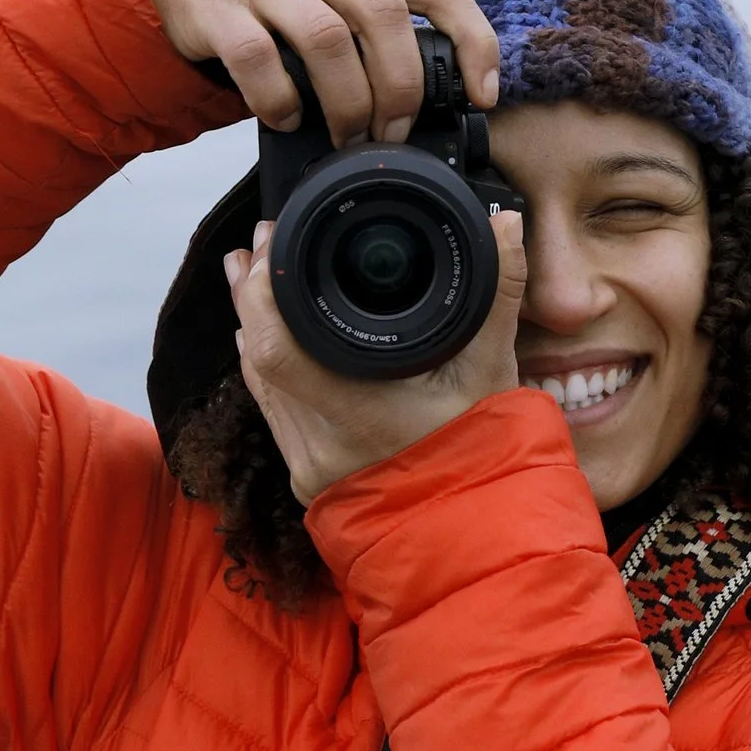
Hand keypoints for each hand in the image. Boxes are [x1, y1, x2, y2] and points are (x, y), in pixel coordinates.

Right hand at [142, 0, 499, 145]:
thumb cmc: (267, 8)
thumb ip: (372, 31)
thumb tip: (428, 108)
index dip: (472, 41)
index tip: (482, 96)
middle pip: (384, 13)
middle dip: (400, 86)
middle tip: (393, 134)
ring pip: (326, 37)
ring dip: (346, 101)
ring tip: (346, 138)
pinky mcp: (215, 4)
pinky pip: (257, 56)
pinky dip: (280, 99)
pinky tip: (287, 119)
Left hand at [226, 207, 530, 503]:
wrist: (477, 527)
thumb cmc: (485, 451)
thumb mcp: (493, 369)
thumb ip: (498, 294)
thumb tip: (504, 223)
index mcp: (360, 416)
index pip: (279, 350)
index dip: (263, 292)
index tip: (272, 244)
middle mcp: (322, 445)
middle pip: (258, 357)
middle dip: (252, 293)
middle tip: (257, 241)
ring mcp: (308, 464)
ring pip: (258, 380)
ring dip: (250, 323)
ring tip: (246, 270)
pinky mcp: (306, 473)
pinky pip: (270, 407)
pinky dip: (262, 363)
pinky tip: (257, 333)